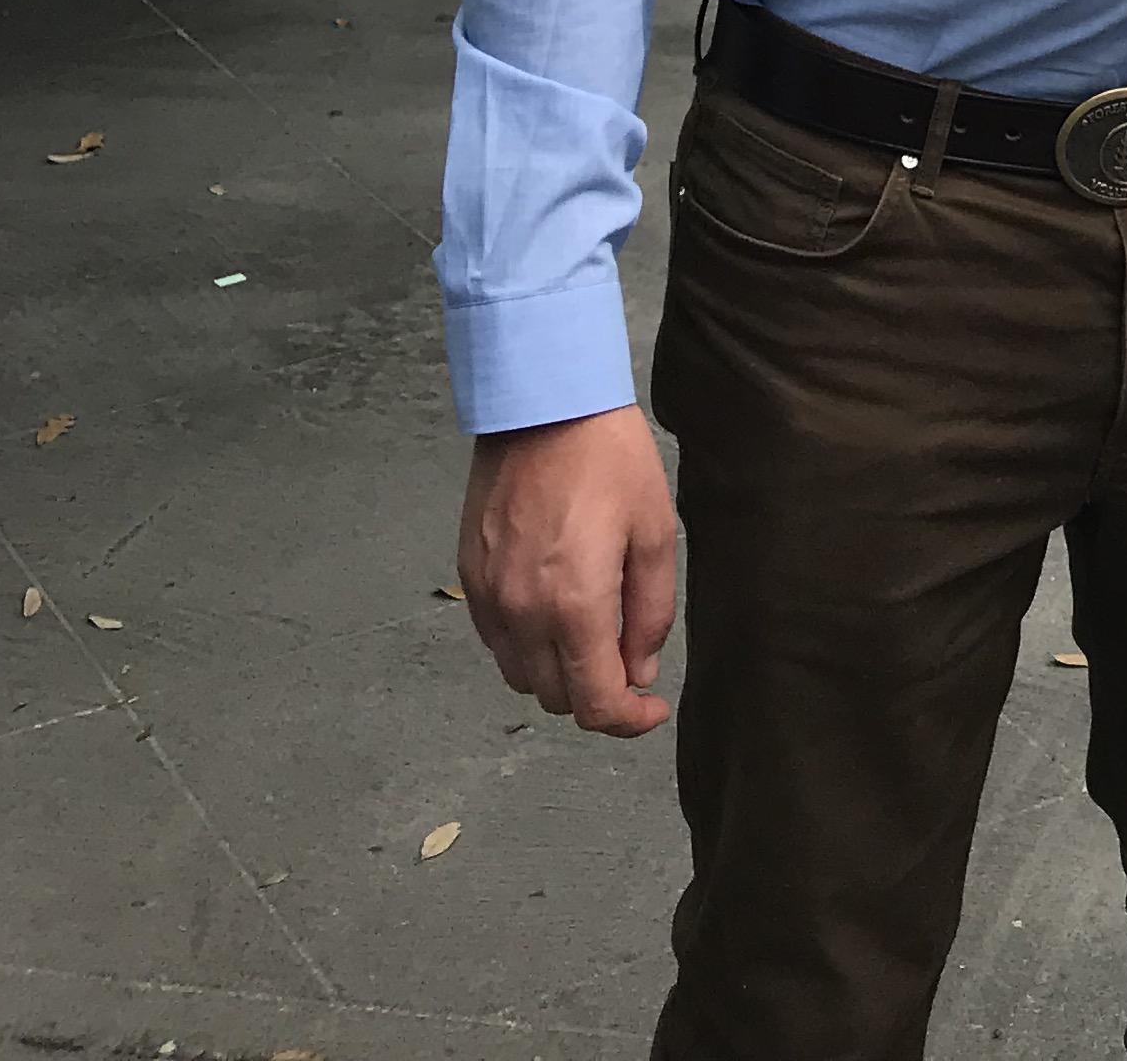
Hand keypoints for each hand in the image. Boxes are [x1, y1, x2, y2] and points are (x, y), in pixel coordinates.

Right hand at [459, 406, 678, 734]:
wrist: (544, 406)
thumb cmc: (608, 459)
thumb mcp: (655, 532)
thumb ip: (651, 612)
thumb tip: (639, 670)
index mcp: (575, 605)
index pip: (595, 702)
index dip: (627, 721)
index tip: (650, 711)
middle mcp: (523, 612)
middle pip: (555, 698)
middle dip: (596, 694)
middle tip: (628, 662)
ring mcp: (489, 597)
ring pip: (521, 676)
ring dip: (559, 673)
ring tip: (595, 632)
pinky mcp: (471, 577)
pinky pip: (497, 641)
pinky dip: (527, 645)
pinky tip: (557, 609)